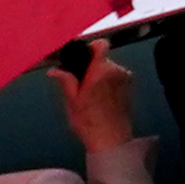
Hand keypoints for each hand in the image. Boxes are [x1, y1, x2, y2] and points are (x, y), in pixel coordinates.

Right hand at [52, 32, 138, 153]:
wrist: (111, 138)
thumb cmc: (89, 121)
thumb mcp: (72, 101)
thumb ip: (66, 81)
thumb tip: (54, 71)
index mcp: (100, 70)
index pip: (101, 45)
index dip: (92, 47)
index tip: (83, 57)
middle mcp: (116, 70)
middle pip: (103, 59)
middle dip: (92, 68)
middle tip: (82, 85)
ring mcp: (125, 78)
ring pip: (110, 69)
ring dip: (101, 76)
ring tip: (92, 96)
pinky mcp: (130, 87)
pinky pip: (117, 77)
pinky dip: (110, 83)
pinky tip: (102, 99)